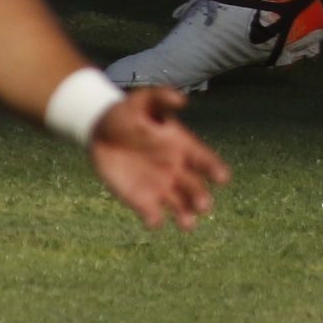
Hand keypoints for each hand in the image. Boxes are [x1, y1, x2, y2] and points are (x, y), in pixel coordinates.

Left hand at [88, 88, 227, 229]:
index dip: (214, 168)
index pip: (204, 159)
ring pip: (179, 205)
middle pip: (195, 187)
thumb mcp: (142, 101)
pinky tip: (154, 221)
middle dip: (200, 197)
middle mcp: (176, 169)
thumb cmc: (127, 113)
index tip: (222, 177)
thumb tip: (182, 101)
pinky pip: (152, 212)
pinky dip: (155, 219)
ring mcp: (160, 185)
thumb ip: (161, 98)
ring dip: (185, 215)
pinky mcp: (140, 198)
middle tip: (204, 205)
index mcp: (182, 146)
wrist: (100, 131)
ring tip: (188, 224)